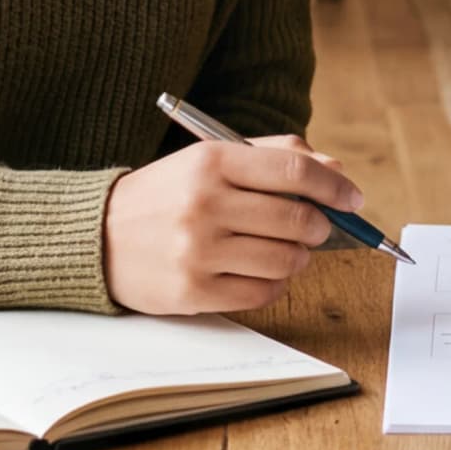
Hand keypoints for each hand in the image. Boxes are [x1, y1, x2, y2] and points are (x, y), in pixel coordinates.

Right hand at [101, 135, 358, 314]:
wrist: (97, 237)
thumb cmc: (166, 195)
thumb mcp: (209, 160)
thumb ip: (273, 157)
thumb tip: (335, 172)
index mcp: (210, 162)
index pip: (294, 171)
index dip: (334, 187)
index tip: (353, 198)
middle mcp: (204, 204)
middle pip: (297, 219)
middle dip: (320, 225)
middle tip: (318, 227)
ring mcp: (198, 251)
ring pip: (285, 260)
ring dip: (299, 257)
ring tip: (287, 249)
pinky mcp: (193, 291)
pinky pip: (262, 292)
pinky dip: (275, 284)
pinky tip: (263, 272)